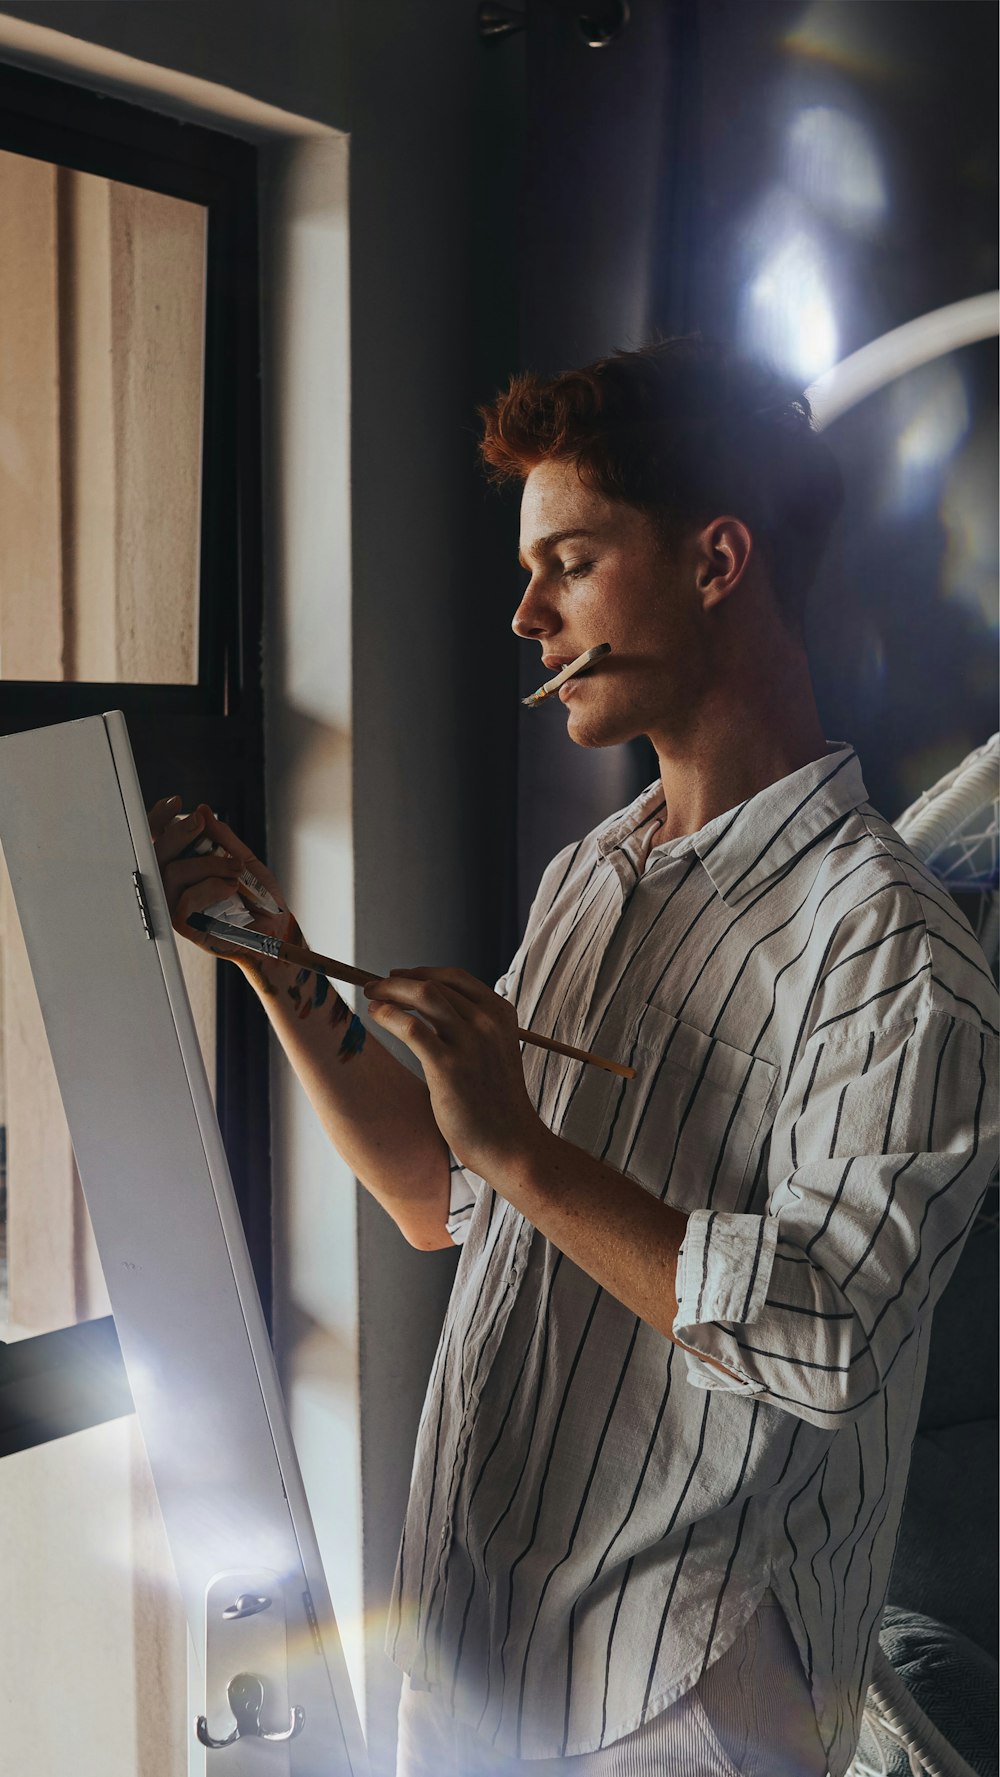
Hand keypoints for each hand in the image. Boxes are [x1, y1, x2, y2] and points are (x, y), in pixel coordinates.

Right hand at [146, 796, 301, 963]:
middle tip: (200, 823)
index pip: (159, 840)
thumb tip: (203, 811)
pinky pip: (187, 898)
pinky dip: (212, 887)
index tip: (176, 803)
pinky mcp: (183, 924)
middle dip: (178, 833)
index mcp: (185, 866)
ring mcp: (175, 904)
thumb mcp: (244, 860)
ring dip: (208, 864)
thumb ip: (223, 838)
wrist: (275, 930)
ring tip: (236, 870)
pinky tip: (230, 888)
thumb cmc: (258, 898)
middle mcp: (174, 884)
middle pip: (157, 852)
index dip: (159, 819)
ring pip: (173, 872)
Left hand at [361, 965, 544, 1178]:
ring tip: (371, 998)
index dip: (422, 972)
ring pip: (422, 995)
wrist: (511, 1144)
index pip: (456, 977)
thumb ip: (472, 1027)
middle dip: (398, 981)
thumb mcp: (493, 1051)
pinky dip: (388, 1015)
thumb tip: (429, 1008)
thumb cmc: (496, 1102)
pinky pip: (411, 1028)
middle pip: (434, 983)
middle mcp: (487, 1022)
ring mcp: (470, 1042)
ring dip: (389, 991)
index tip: (398, 977)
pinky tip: (376, 1016)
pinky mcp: (448, 1067)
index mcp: (501, 1014)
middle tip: (374, 987)